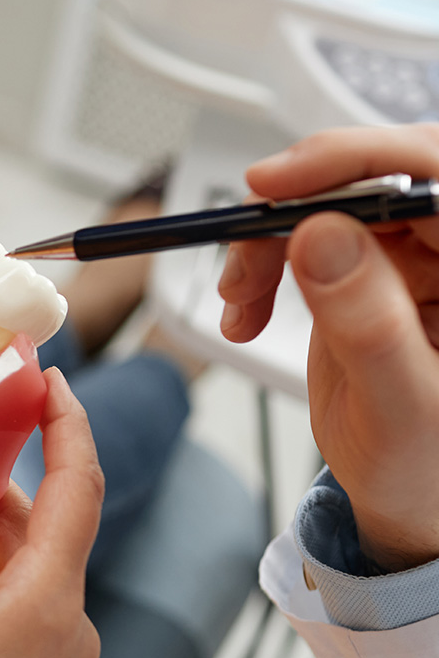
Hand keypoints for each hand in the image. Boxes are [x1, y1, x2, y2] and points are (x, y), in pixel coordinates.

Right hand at [218, 124, 438, 568]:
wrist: (405, 495)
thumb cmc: (425, 465)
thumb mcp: (399, 408)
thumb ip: (368, 325)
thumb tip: (321, 237)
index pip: (432, 175)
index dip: (357, 161)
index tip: (277, 184)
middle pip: (372, 180)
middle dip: (293, 209)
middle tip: (243, 252)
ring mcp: (408, 259)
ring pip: (326, 205)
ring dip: (264, 245)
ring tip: (238, 302)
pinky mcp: (365, 273)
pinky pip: (302, 239)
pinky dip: (260, 266)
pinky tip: (245, 309)